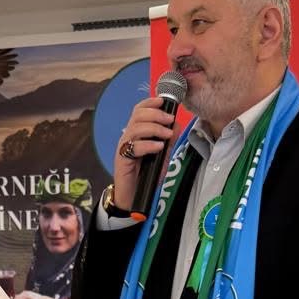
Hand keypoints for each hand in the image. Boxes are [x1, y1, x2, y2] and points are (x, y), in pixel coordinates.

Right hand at [113, 95, 178, 209]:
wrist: (133, 197)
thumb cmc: (146, 175)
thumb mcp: (162, 155)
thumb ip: (168, 140)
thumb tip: (176, 124)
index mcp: (136, 132)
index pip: (139, 110)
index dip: (150, 102)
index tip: (164, 101)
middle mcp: (128, 137)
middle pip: (137, 115)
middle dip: (156, 114)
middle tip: (170, 120)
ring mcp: (124, 147)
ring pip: (136, 128)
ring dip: (154, 128)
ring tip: (167, 135)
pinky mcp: (122, 159)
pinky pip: (134, 147)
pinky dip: (148, 145)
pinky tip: (158, 147)